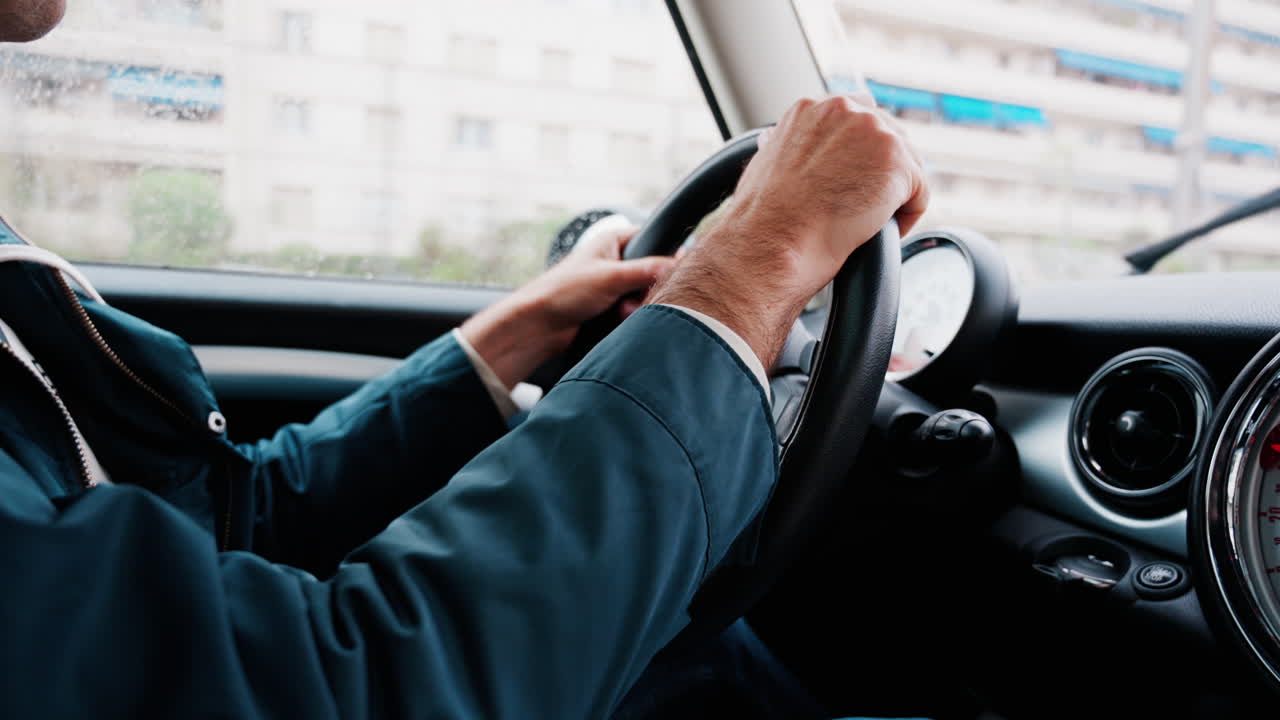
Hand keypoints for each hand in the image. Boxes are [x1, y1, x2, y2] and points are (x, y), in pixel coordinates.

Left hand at [460, 217, 673, 388]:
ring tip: (622, 312)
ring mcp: (613, 284)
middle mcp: (615, 260)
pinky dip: (630, 316)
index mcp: (614, 241)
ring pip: (645, 293)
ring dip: (638, 305)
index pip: (653, 240)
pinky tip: (618, 320)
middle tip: (635, 297)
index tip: (672, 271)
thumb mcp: (611, 276)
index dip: (665, 255)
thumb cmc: (564, 291)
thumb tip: (678, 265)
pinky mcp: (610, 306)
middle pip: (653, 271)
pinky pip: (634, 310)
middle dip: (648, 288)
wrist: (539, 325)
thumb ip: (647, 269)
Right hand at [649, 94, 928, 368]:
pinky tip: (877, 232)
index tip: (853, 181)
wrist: (771, 242)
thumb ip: (786, 145)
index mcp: (811, 108)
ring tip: (866, 224)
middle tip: (862, 209)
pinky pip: (919, 193)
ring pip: (906, 165)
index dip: (860, 152)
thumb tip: (775, 142)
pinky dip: (905, 218)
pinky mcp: (898, 162)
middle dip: (881, 173)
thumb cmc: (761, 219)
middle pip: (889, 136)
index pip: (857, 114)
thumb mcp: (764, 165)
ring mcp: (874, 132)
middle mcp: (844, 109)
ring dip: (892, 197)